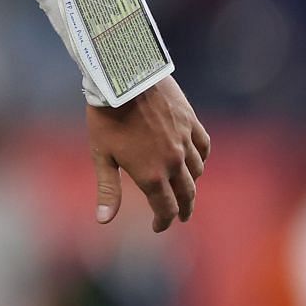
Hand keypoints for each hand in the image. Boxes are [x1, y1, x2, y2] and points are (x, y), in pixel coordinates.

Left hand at [84, 76, 210, 232]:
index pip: (166, 209)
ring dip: (191, 184)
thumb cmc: (106, 117)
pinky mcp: (191, 122)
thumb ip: (108, 190)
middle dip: (184, 209)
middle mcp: (173, 162)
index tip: (159, 226)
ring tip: (185, 188)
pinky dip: (201, 158)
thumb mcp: (101, 155)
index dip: (163, 221)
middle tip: (181, 217)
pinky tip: (196, 160)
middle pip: (186, 195)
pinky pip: (203, 147)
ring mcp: (185, 142)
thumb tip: (104, 220)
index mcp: (151, 175)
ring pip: (197, 172)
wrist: (122, 79)